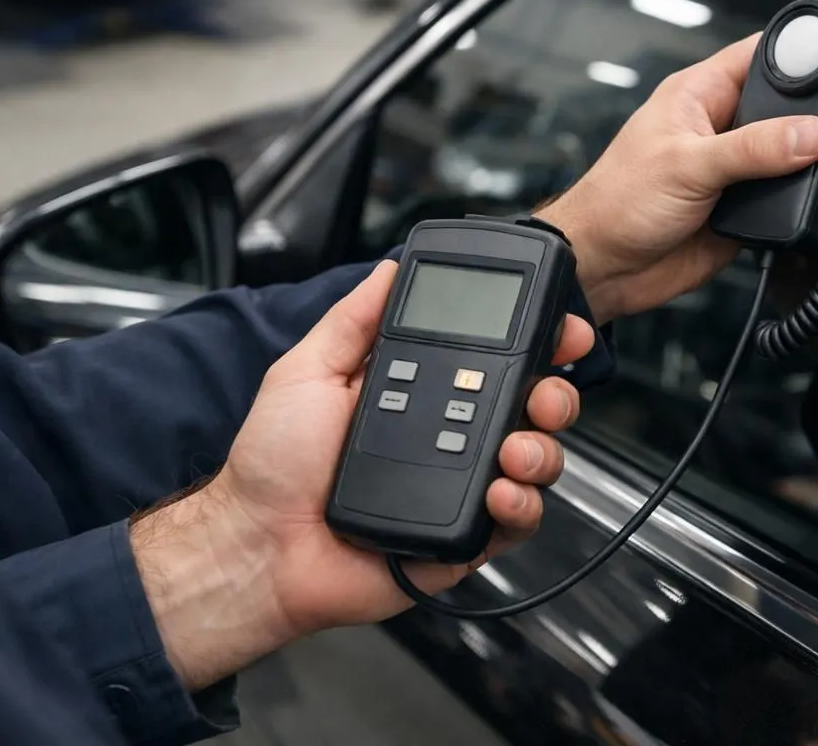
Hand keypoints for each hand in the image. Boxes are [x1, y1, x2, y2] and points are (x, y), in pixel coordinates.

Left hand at [130, 261, 594, 689]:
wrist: (257, 549)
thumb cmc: (271, 467)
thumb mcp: (305, 371)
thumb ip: (354, 319)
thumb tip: (390, 268)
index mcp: (422, 393)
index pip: (498, 359)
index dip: (538, 341)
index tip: (560, 328)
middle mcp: (452, 437)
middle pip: (534, 407)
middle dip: (555, 394)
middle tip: (542, 394)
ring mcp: (462, 486)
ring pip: (538, 461)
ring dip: (541, 449)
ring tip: (513, 450)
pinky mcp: (465, 536)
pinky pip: (519, 521)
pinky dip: (521, 504)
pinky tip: (497, 492)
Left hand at [536, 34, 817, 324]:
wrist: (605, 268)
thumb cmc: (617, 202)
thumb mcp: (688, 165)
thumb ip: (753, 148)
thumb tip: (809, 134)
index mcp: (699, 95)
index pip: (759, 55)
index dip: (795, 53)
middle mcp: (719, 127)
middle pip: (784, 107)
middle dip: (809, 117)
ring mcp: (733, 168)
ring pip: (789, 155)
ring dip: (804, 165)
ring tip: (815, 170)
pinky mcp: (743, 207)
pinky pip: (783, 200)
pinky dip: (795, 204)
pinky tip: (798, 205)